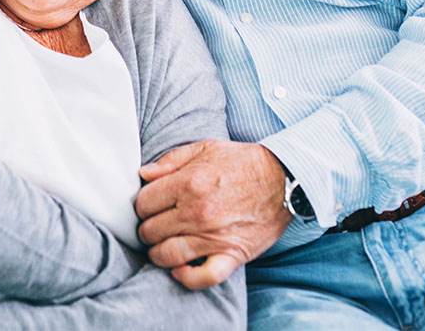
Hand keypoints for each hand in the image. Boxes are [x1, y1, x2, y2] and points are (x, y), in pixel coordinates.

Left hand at [136, 140, 291, 288]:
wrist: (282, 178)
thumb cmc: (241, 161)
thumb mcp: (204, 147)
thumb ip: (170, 160)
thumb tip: (143, 174)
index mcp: (188, 182)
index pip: (144, 203)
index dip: (142, 205)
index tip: (150, 206)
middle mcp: (197, 212)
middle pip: (151, 231)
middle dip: (148, 228)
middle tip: (155, 224)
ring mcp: (213, 236)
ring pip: (168, 255)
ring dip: (158, 253)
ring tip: (162, 246)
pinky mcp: (232, 254)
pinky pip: (203, 277)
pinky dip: (187, 277)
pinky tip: (180, 269)